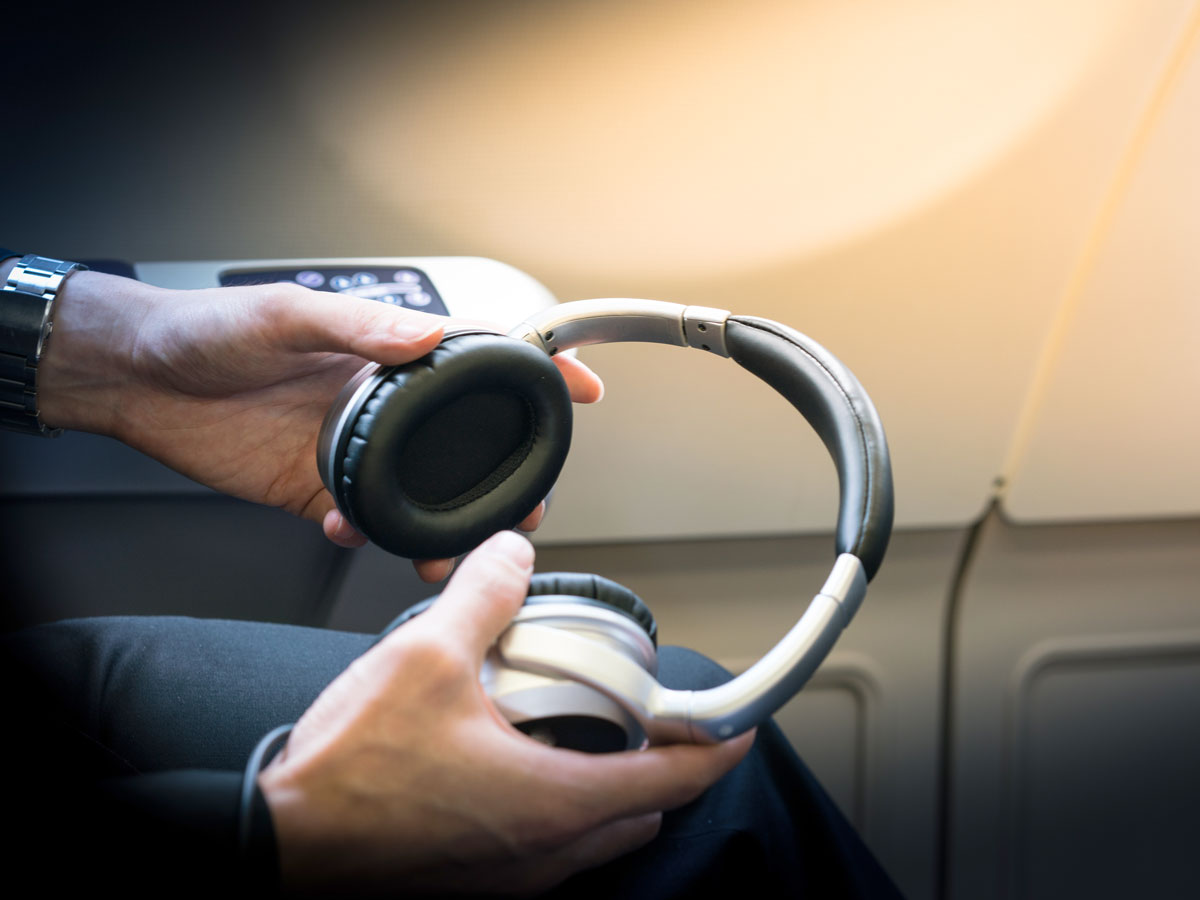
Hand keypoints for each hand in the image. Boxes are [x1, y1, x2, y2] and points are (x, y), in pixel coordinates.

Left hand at [35, 271, 602, 580]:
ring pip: (424, 490)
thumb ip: (354, 327)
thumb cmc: (207, 331)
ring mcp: (352, 447)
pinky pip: (364, 519)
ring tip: (460, 550)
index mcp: (384, 352)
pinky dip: (371, 535)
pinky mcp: (315, 487)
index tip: (582, 386)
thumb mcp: (282, 315)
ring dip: (448, 522)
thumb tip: (422, 335)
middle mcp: (381, 401)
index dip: (536, 370)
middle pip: (464, 439)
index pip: (477, 357)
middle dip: (506, 472)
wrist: (138, 380)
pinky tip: (352, 532)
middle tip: (530, 502)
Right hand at [258, 531, 753, 895]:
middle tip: (654, 714)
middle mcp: (544, 852)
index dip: (719, 745)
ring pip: (598, 836)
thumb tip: (514, 554)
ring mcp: (511, 876)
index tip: (741, 724)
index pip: (676, 778)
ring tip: (586, 728)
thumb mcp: (424, 657)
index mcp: (554, 801)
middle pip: (644, 811)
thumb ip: (483, 597)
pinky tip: (520, 759)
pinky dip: (563, 805)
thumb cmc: (347, 776)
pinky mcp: (477, 881)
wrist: (279, 847)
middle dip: (664, 764)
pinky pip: (550, 847)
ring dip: (611, 785)